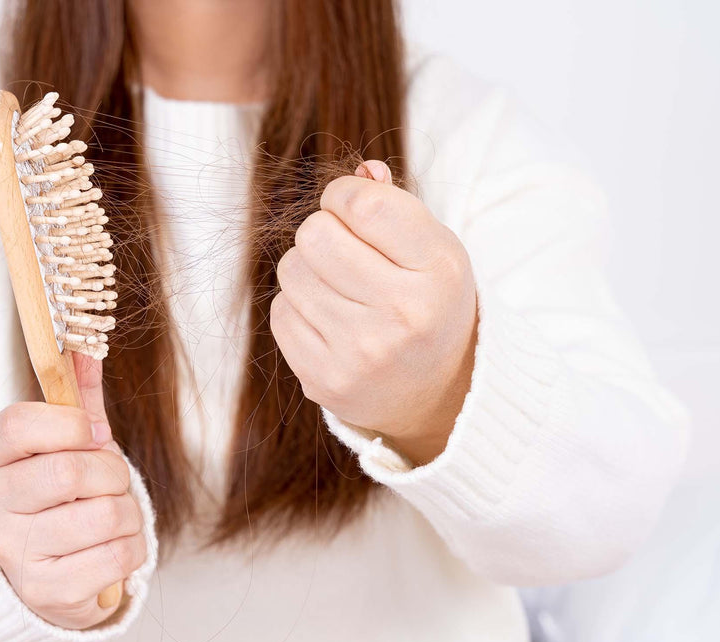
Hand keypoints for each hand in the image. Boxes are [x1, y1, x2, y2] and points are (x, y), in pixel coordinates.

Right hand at [0, 354, 146, 629]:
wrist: (26, 576)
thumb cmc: (50, 499)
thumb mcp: (56, 445)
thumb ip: (74, 398)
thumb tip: (87, 346)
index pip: (21, 424)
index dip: (72, 425)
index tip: (93, 436)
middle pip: (70, 471)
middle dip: (112, 473)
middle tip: (111, 482)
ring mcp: (12, 553)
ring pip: (103, 516)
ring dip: (128, 513)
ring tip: (115, 516)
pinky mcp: (45, 593)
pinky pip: (117, 557)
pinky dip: (132, 549)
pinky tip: (115, 547)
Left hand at [270, 160, 478, 465]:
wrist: (432, 392)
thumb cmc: (425, 301)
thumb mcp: (431, 247)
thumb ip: (393, 203)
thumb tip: (359, 171)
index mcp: (438, 272)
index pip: (364, 204)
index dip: (344, 194)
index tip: (352, 208)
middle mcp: (403, 315)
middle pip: (315, 234)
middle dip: (323, 231)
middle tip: (345, 251)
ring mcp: (361, 353)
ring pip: (291, 270)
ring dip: (307, 269)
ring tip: (339, 287)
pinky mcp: (324, 379)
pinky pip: (280, 313)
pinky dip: (297, 307)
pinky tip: (328, 319)